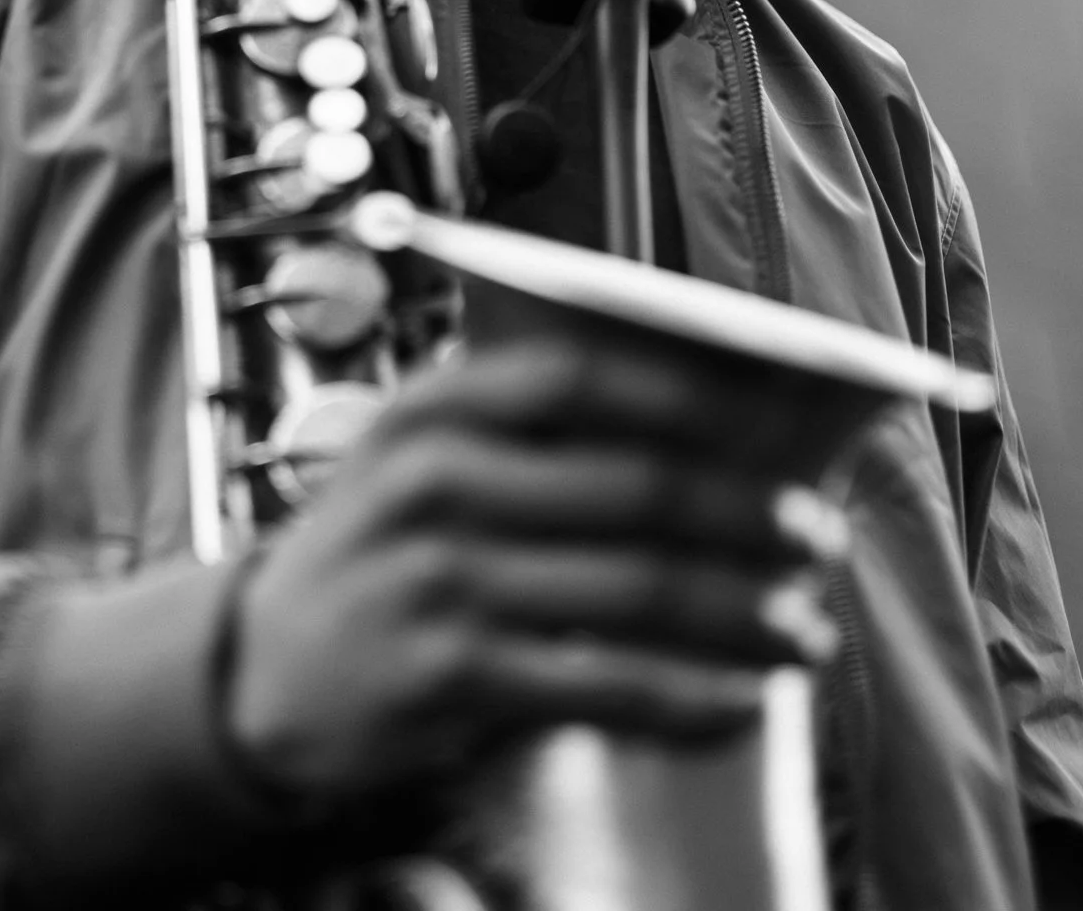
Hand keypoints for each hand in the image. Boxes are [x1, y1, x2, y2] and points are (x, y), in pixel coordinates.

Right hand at [224, 333, 845, 807]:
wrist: (262, 666)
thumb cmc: (384, 547)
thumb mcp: (424, 462)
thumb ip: (532, 443)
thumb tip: (711, 443)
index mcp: (432, 407)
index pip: (576, 378)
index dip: (685, 395)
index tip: (776, 416)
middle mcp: (431, 481)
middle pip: (627, 487)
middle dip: (744, 514)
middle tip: (820, 537)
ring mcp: (436, 579)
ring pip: (631, 591)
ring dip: (739, 613)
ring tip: (806, 632)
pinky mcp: (447, 676)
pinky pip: (599, 685)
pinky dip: (684, 698)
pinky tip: (738, 703)